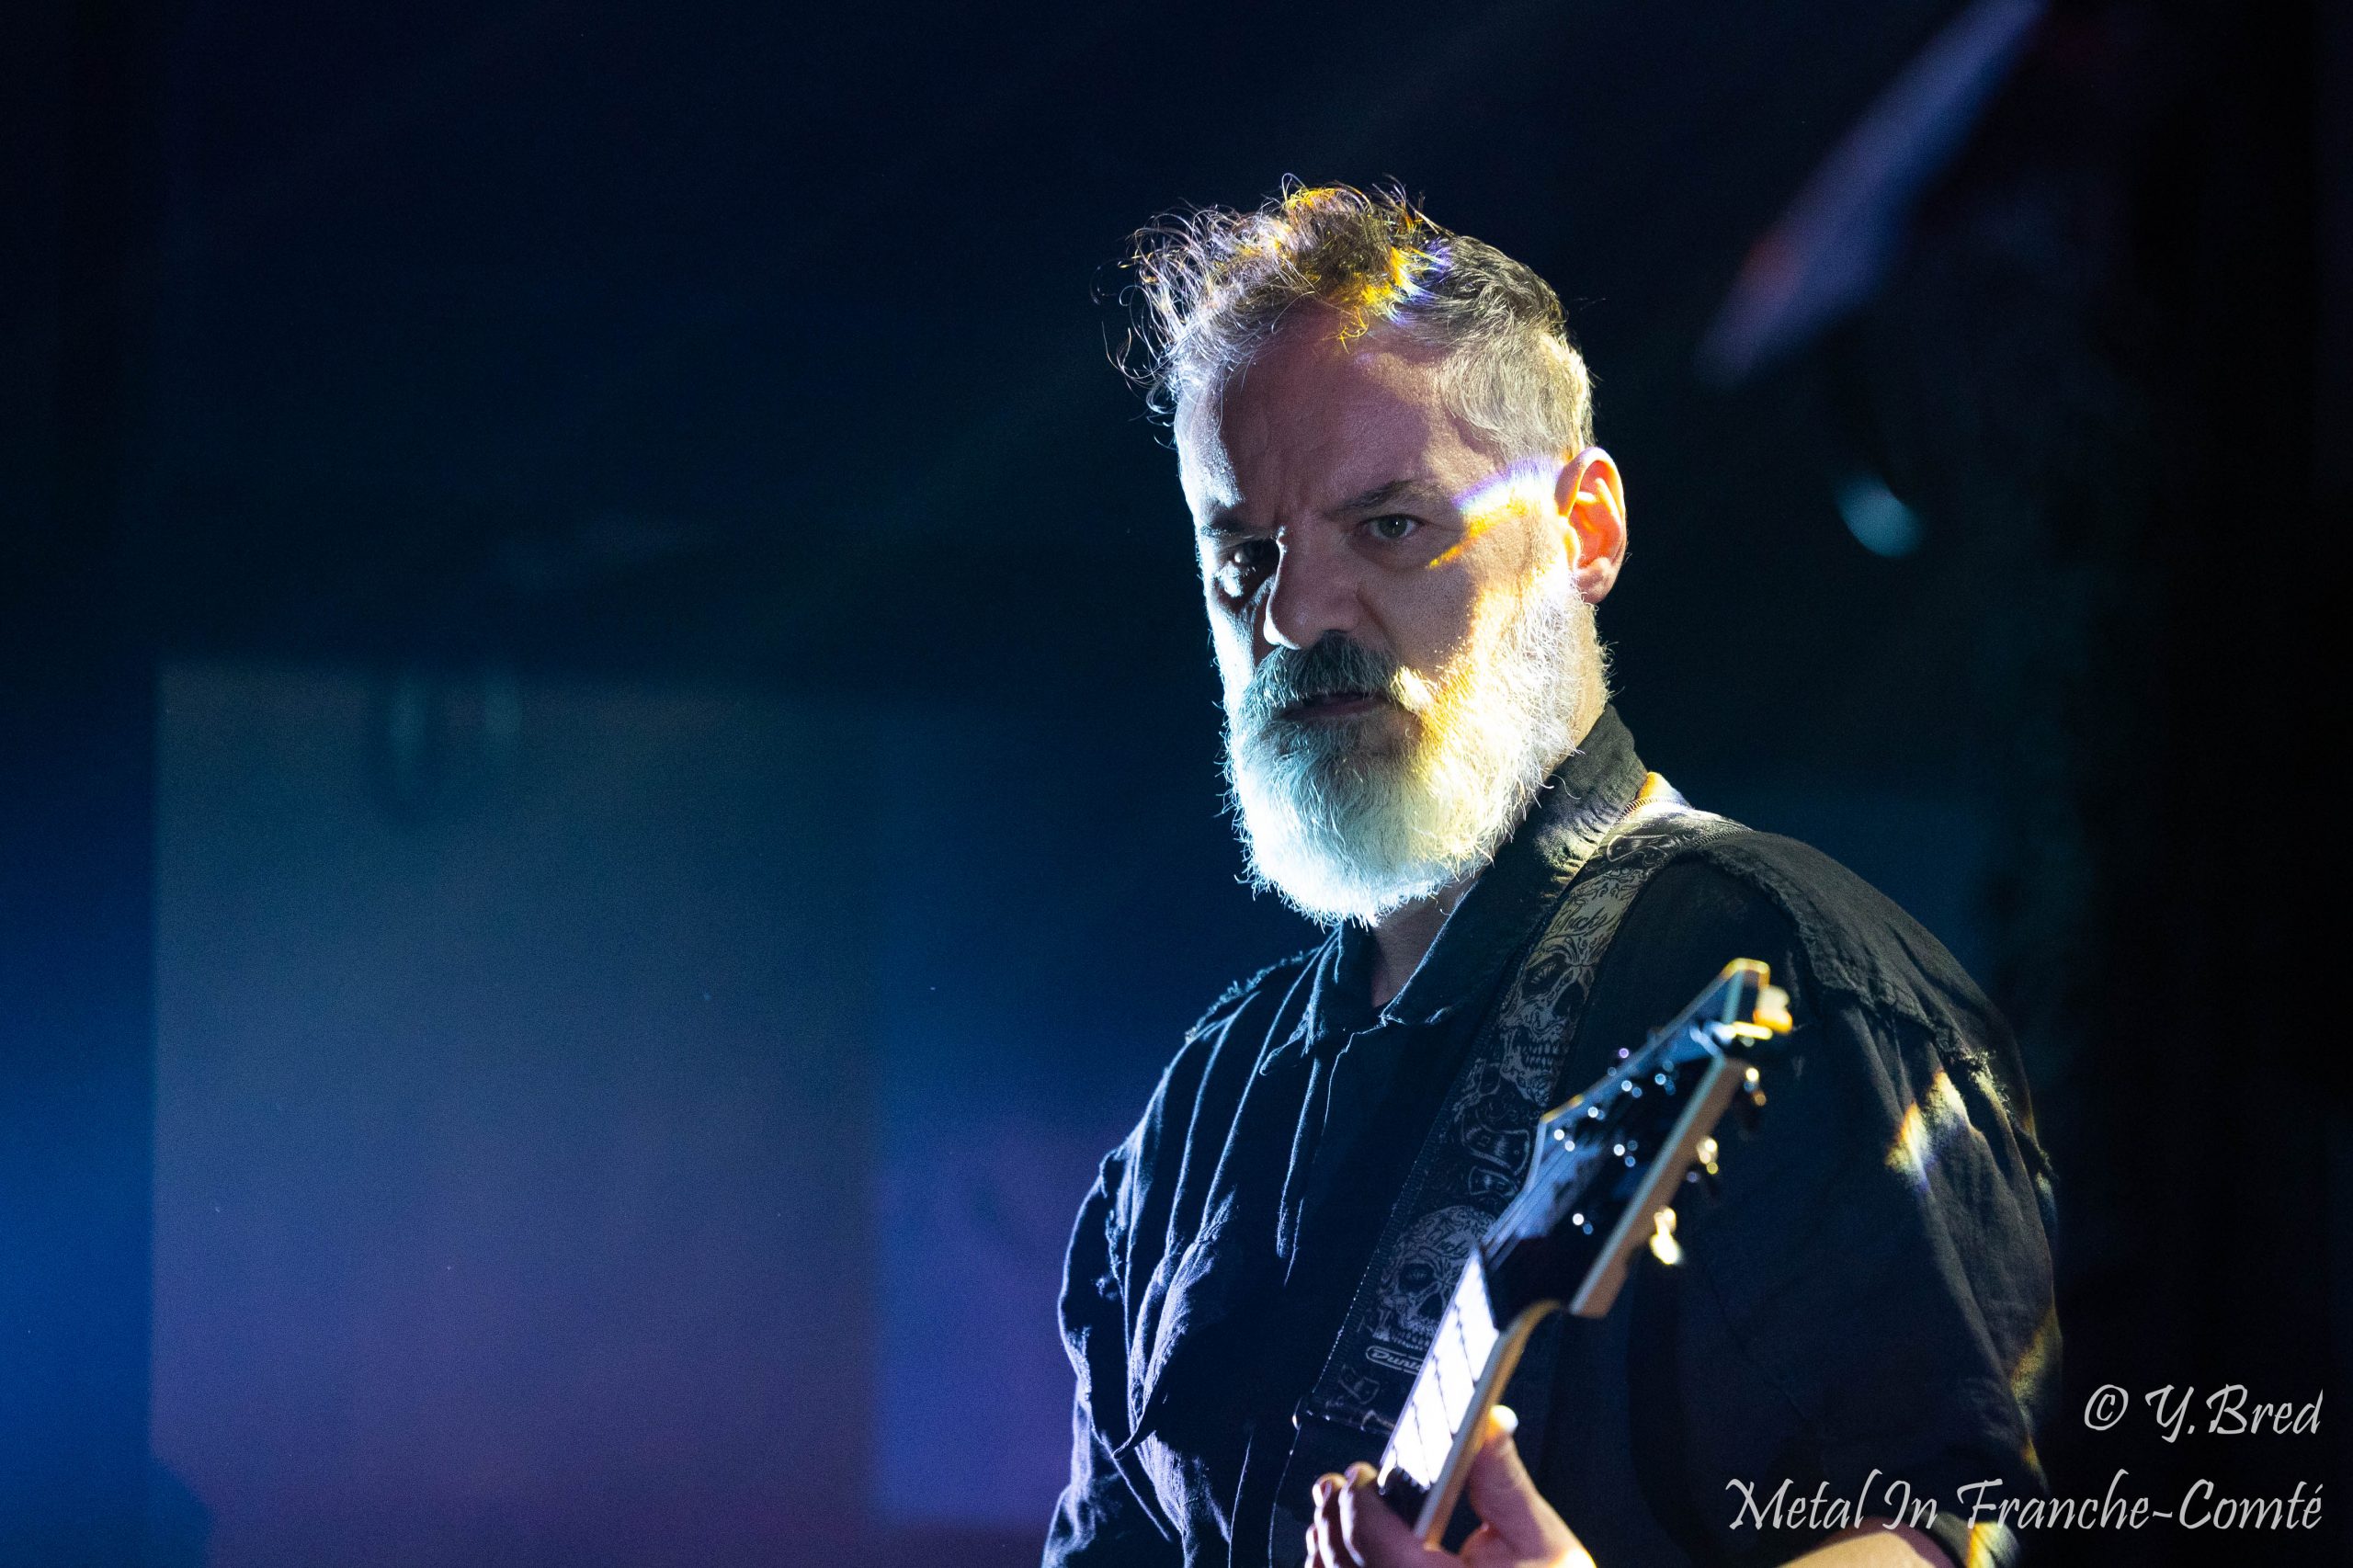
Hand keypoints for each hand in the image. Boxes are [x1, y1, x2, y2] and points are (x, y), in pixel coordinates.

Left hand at [1305, 1408, 1596, 1567]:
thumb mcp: (1545, 1544)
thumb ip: (1505, 1482)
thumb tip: (1489, 1422)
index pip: (1373, 1543)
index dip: (1359, 1501)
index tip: (1363, 1473)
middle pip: (1344, 1565)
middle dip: (1335, 1515)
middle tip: (1339, 1483)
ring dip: (1327, 1550)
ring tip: (1332, 1513)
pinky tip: (1341, 1556)